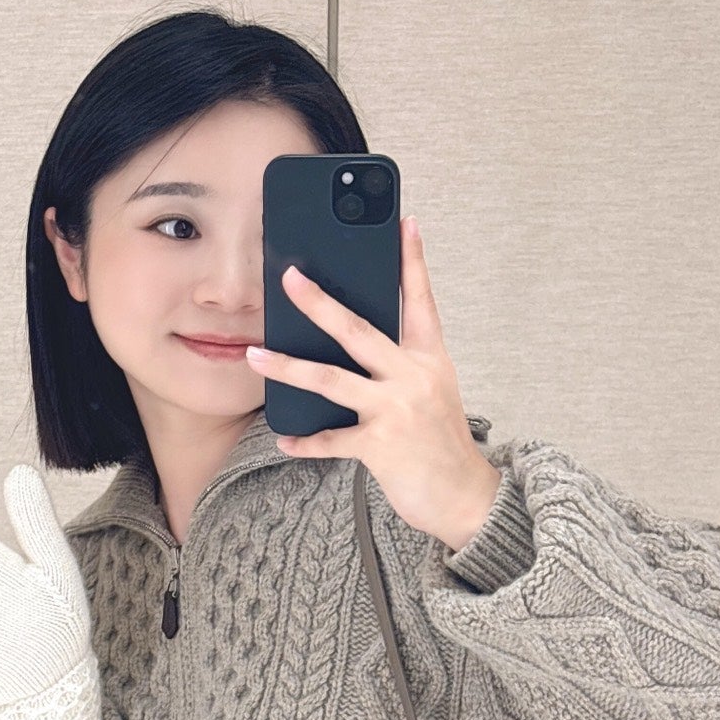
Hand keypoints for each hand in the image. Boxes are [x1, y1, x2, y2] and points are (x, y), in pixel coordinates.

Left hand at [243, 215, 502, 548]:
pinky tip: (285, 438)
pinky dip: (305, 440)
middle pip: (358, 330)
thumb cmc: (440, 442)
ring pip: (330, 379)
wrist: (465, 498)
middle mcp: (414, 376)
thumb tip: (354, 340)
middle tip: (289, 277)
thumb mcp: (433, 390)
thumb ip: (402, 362)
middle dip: (319, 302)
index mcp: (430, 358)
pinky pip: (330, 439)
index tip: (403, 222)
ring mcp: (396, 409)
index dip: (412, 260)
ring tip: (255, 355)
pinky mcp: (380, 446)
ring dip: (287, 366)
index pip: (421, 299)